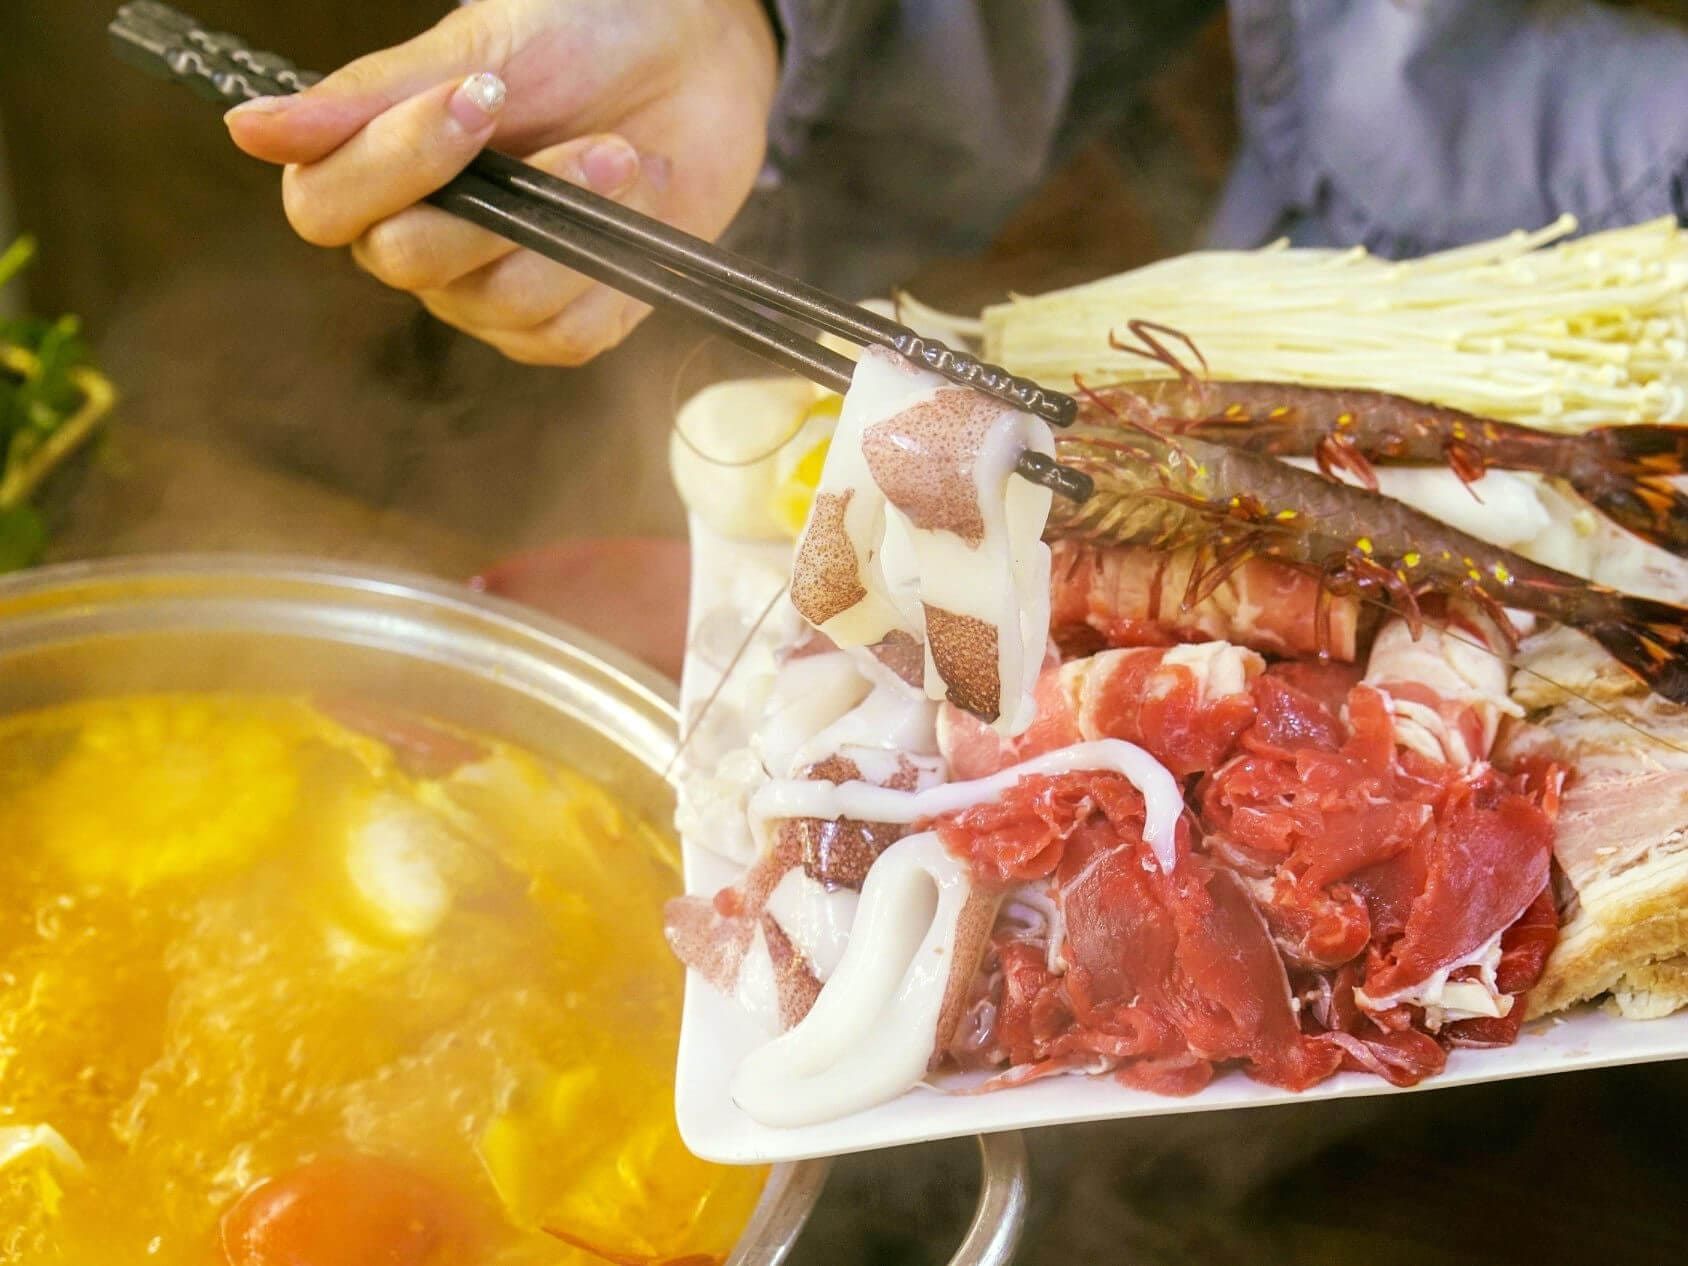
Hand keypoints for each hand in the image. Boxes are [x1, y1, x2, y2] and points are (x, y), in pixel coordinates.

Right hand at [226, 0, 777, 365]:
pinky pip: (565, 335)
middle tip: (594, 140)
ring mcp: (492, 292)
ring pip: (500, 302)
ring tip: (629, 157)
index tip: (476, 96)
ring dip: (578, 228)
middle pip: (408, 261)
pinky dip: (613, 270)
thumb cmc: (581, 35)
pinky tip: (642, 205)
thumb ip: (369, 96)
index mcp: (376, 167)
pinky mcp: (567, 320)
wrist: (697, 57)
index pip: (322, 207)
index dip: (393, 164)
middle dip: (504, 204)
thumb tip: (247, 128)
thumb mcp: (480, 45)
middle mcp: (421, 242)